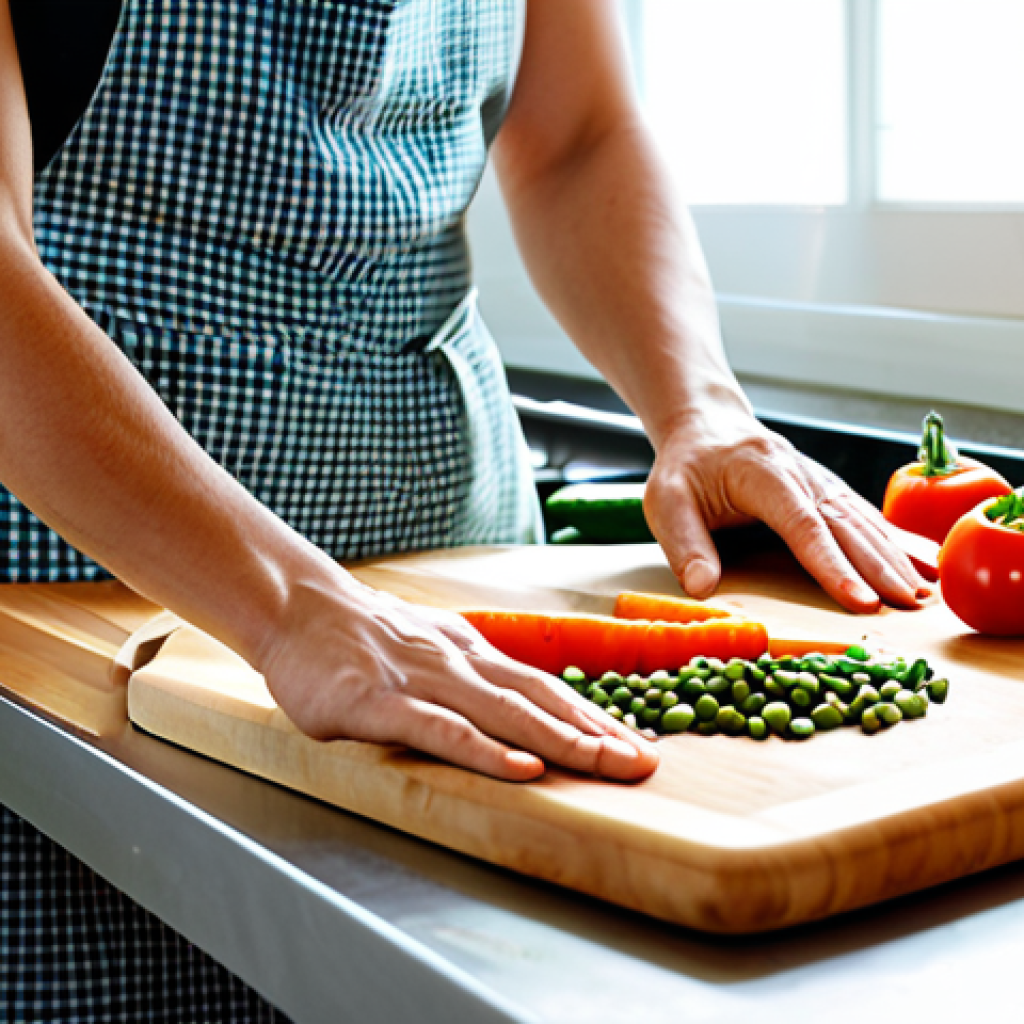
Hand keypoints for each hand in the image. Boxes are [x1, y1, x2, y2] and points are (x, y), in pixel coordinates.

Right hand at [257, 568, 659, 781]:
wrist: (298, 607)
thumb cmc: (361, 634)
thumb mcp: (427, 643)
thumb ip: (468, 670)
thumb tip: (515, 698)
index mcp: (471, 651)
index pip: (544, 686)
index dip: (591, 716)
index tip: (632, 742)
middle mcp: (459, 661)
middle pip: (539, 699)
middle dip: (595, 733)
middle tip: (642, 763)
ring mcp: (422, 680)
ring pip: (504, 713)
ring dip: (560, 741)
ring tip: (605, 764)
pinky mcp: (381, 703)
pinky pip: (442, 730)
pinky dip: (487, 750)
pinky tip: (522, 769)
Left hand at [644, 398, 929, 612]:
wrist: (707, 425)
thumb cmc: (686, 467)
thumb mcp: (667, 501)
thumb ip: (684, 544)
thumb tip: (702, 588)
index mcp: (762, 474)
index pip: (802, 524)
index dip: (833, 564)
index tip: (860, 599)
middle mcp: (800, 475)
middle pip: (845, 523)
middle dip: (880, 566)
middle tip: (908, 605)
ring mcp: (818, 480)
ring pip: (863, 519)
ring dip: (896, 555)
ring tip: (924, 593)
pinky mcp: (826, 489)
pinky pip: (864, 514)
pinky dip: (893, 539)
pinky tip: (919, 562)